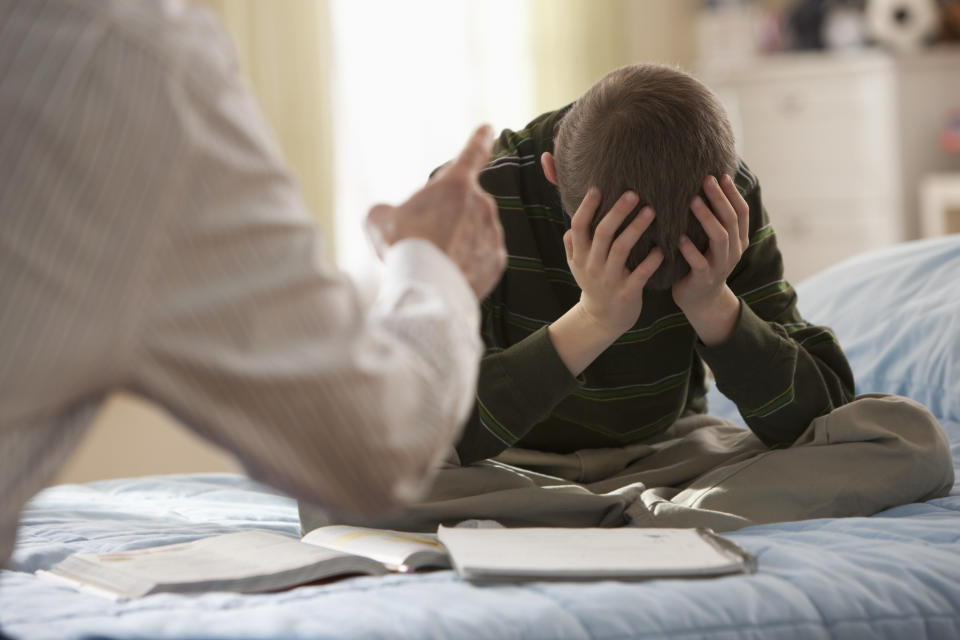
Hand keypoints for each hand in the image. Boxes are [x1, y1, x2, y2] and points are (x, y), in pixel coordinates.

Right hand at [365, 125, 505, 298]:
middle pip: (464, 206)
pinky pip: (481, 257)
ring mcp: (492, 233)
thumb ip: (388, 211)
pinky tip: (448, 274)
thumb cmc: (402, 247)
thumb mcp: (379, 220)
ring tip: (434, 261)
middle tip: (424, 240)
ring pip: (474, 232)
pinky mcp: (497, 261)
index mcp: (455, 184)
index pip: (473, 153)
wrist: (426, 288)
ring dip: (458, 242)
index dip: (480, 139)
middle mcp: (481, 204)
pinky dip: (467, 263)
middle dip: (448, 219)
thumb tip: (389, 217)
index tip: (488, 129)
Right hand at [564, 188, 663, 338]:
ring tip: (651, 211)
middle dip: (617, 212)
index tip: (598, 188)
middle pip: (602, 233)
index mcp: (579, 255)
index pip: (579, 226)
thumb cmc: (593, 284)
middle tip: (633, 193)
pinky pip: (640, 273)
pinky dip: (651, 260)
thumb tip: (572, 221)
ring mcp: (609, 279)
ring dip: (636, 229)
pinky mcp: (627, 292)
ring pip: (621, 249)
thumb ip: (572, 243)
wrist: (602, 319)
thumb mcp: (575, 265)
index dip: (587, 207)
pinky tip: (662, 248)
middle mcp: (592, 265)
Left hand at [671, 174, 749, 344]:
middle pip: (731, 220)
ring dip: (707, 218)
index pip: (741, 212)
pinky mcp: (705, 278)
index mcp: (738, 239)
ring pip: (720, 238)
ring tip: (693, 201)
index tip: (721, 174)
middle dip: (720, 198)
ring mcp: (721, 265)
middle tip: (706, 179)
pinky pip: (699, 262)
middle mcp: (734, 251)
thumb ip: (714, 220)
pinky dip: (690, 249)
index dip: (733, 193)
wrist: (701, 300)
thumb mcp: (713, 241)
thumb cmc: (702, 262)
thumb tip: (706, 186)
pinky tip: (679, 237)